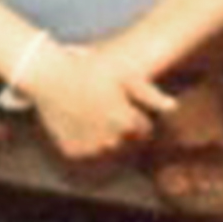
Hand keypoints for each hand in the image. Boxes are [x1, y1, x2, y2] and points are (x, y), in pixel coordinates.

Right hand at [19, 36, 156, 167]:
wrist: (49, 76)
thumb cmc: (88, 69)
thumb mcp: (121, 74)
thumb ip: (149, 93)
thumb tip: (173, 107)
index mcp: (125, 122)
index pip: (145, 130)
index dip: (137, 116)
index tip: (124, 103)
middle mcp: (109, 141)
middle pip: (128, 142)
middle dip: (124, 129)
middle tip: (108, 107)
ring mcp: (90, 149)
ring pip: (108, 149)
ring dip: (106, 137)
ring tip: (94, 114)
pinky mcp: (73, 152)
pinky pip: (88, 152)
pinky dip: (87, 142)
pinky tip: (81, 122)